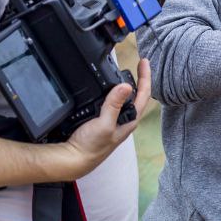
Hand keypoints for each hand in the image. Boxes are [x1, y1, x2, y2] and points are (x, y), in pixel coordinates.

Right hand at [60, 58, 151, 179]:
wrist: (74, 158)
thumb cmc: (91, 147)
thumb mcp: (104, 123)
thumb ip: (114, 105)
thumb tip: (126, 86)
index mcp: (129, 120)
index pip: (143, 95)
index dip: (145, 77)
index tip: (143, 62)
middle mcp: (124, 119)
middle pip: (138, 95)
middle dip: (141, 79)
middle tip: (140, 63)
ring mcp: (114, 119)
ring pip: (126, 99)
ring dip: (129, 84)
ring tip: (131, 71)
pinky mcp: (103, 119)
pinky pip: (113, 102)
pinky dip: (115, 91)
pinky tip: (111, 86)